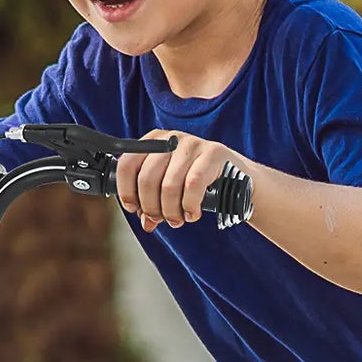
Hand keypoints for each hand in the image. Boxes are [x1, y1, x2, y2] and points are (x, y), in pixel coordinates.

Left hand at [116, 129, 251, 231]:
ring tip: (177, 219)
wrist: (235, 176)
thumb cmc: (196, 180)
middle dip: (151, 207)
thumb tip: (146, 222)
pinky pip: (192, 186)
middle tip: (160, 219)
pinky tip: (192, 213)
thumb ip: (153, 202)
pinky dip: (189, 206)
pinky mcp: (213, 153)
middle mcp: (170, 138)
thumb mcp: (168, 187)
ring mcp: (192, 144)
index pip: (127, 164)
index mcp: (152, 141)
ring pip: (169, 186)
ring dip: (171, 211)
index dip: (126, 191)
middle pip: (147, 178)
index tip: (134, 208)